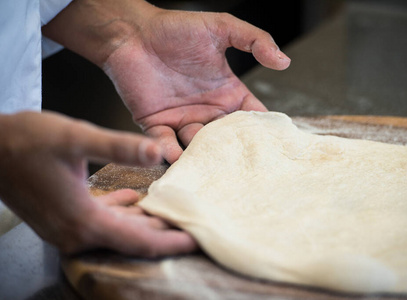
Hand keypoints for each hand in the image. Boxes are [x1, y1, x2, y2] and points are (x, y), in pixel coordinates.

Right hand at [0, 111, 196, 256]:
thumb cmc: (25, 141)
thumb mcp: (76, 137)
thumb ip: (118, 147)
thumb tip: (159, 151)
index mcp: (85, 221)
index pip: (139, 241)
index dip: (170, 242)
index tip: (197, 239)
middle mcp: (77, 233)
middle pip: (131, 240)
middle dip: (163, 234)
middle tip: (193, 225)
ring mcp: (68, 228)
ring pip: (118, 231)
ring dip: (144, 222)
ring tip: (172, 212)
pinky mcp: (63, 218)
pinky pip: (101, 221)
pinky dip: (122, 213)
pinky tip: (134, 200)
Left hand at [103, 7, 290, 162]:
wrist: (133, 32)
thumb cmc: (175, 28)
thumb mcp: (221, 28)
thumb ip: (254, 40)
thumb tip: (284, 61)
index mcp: (226, 93)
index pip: (250, 117)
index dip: (261, 131)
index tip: (272, 146)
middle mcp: (207, 111)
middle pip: (226, 140)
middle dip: (234, 154)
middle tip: (242, 168)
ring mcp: (182, 120)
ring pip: (197, 147)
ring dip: (202, 157)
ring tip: (209, 167)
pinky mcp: (156, 125)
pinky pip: (165, 144)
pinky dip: (170, 152)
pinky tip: (176, 155)